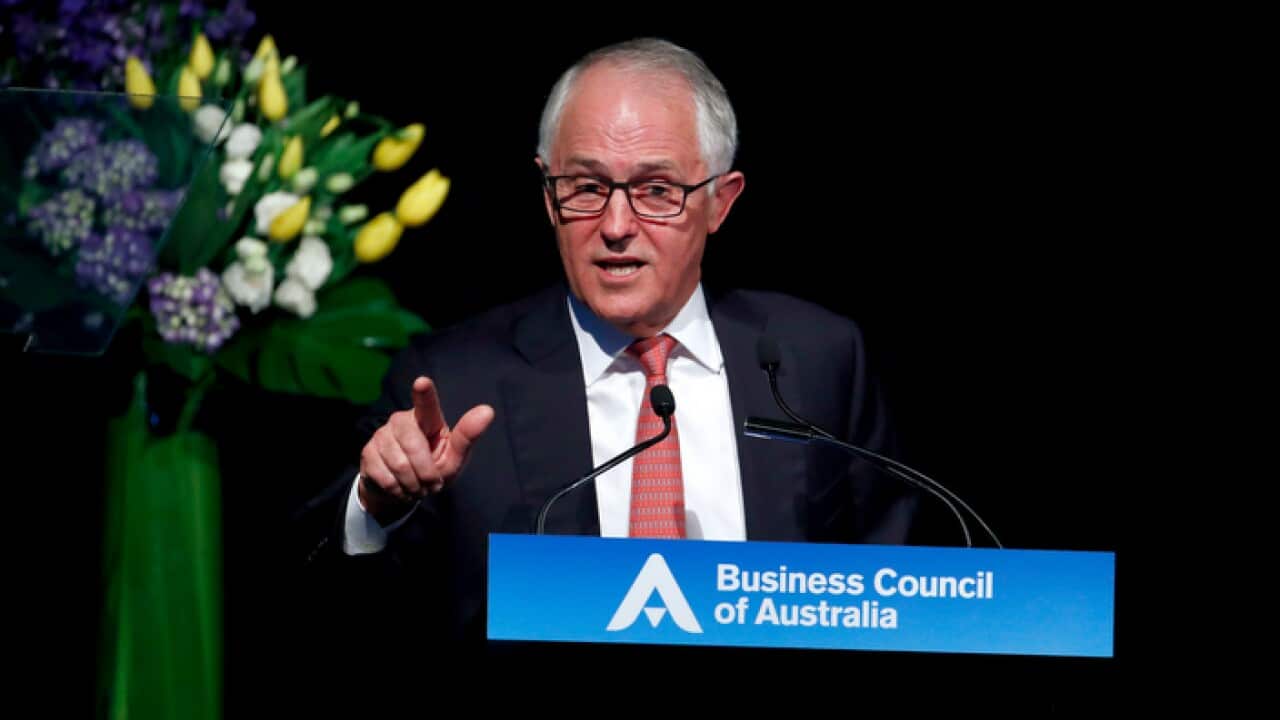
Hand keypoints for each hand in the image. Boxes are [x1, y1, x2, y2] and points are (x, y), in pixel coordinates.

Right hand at [358, 376, 494, 522]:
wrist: (405, 490)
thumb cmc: (434, 468)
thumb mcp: (454, 457)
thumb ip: (467, 436)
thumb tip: (488, 410)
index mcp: (427, 418)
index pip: (426, 403)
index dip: (424, 393)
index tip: (422, 382)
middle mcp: (402, 420)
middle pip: (414, 447)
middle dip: (426, 473)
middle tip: (431, 483)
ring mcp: (382, 434)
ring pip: (399, 464)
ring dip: (412, 484)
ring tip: (416, 485)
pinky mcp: (368, 452)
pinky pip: (385, 476)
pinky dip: (397, 489)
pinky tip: (400, 487)